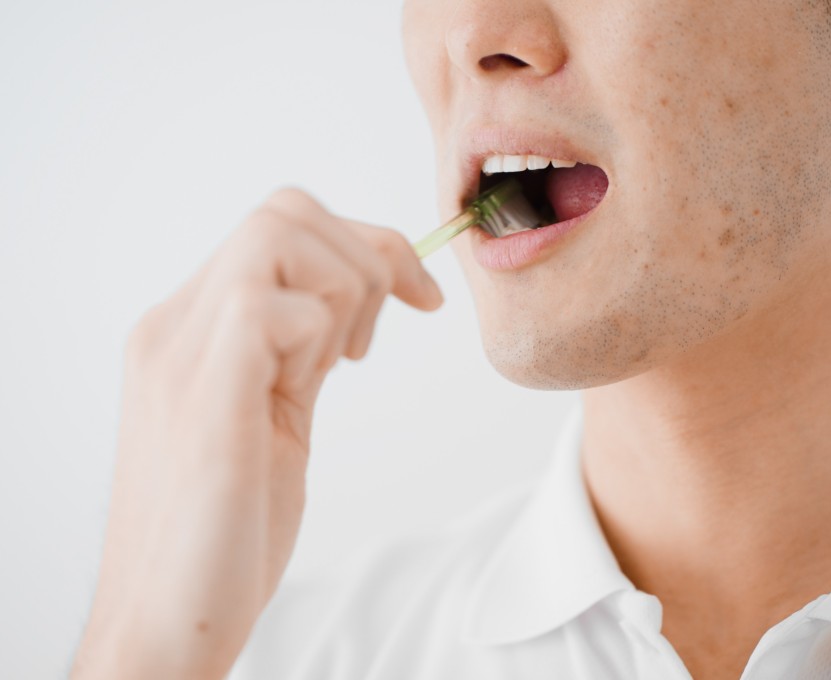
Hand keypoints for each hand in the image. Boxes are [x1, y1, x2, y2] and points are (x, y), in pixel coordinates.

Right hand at [71, 188, 442, 678]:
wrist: (168, 619)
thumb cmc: (226, 526)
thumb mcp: (273, 413)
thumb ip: (296, 350)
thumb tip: (349, 300)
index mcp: (191, 327)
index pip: (281, 223)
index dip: (366, 243)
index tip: (419, 296)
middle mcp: (176, 327)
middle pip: (285, 211)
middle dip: (363, 260)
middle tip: (369, 343)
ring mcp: (184, 357)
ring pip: (277, 238)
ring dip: (343, 292)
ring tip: (337, 364)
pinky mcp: (205, 399)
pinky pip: (270, 310)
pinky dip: (318, 338)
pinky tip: (313, 385)